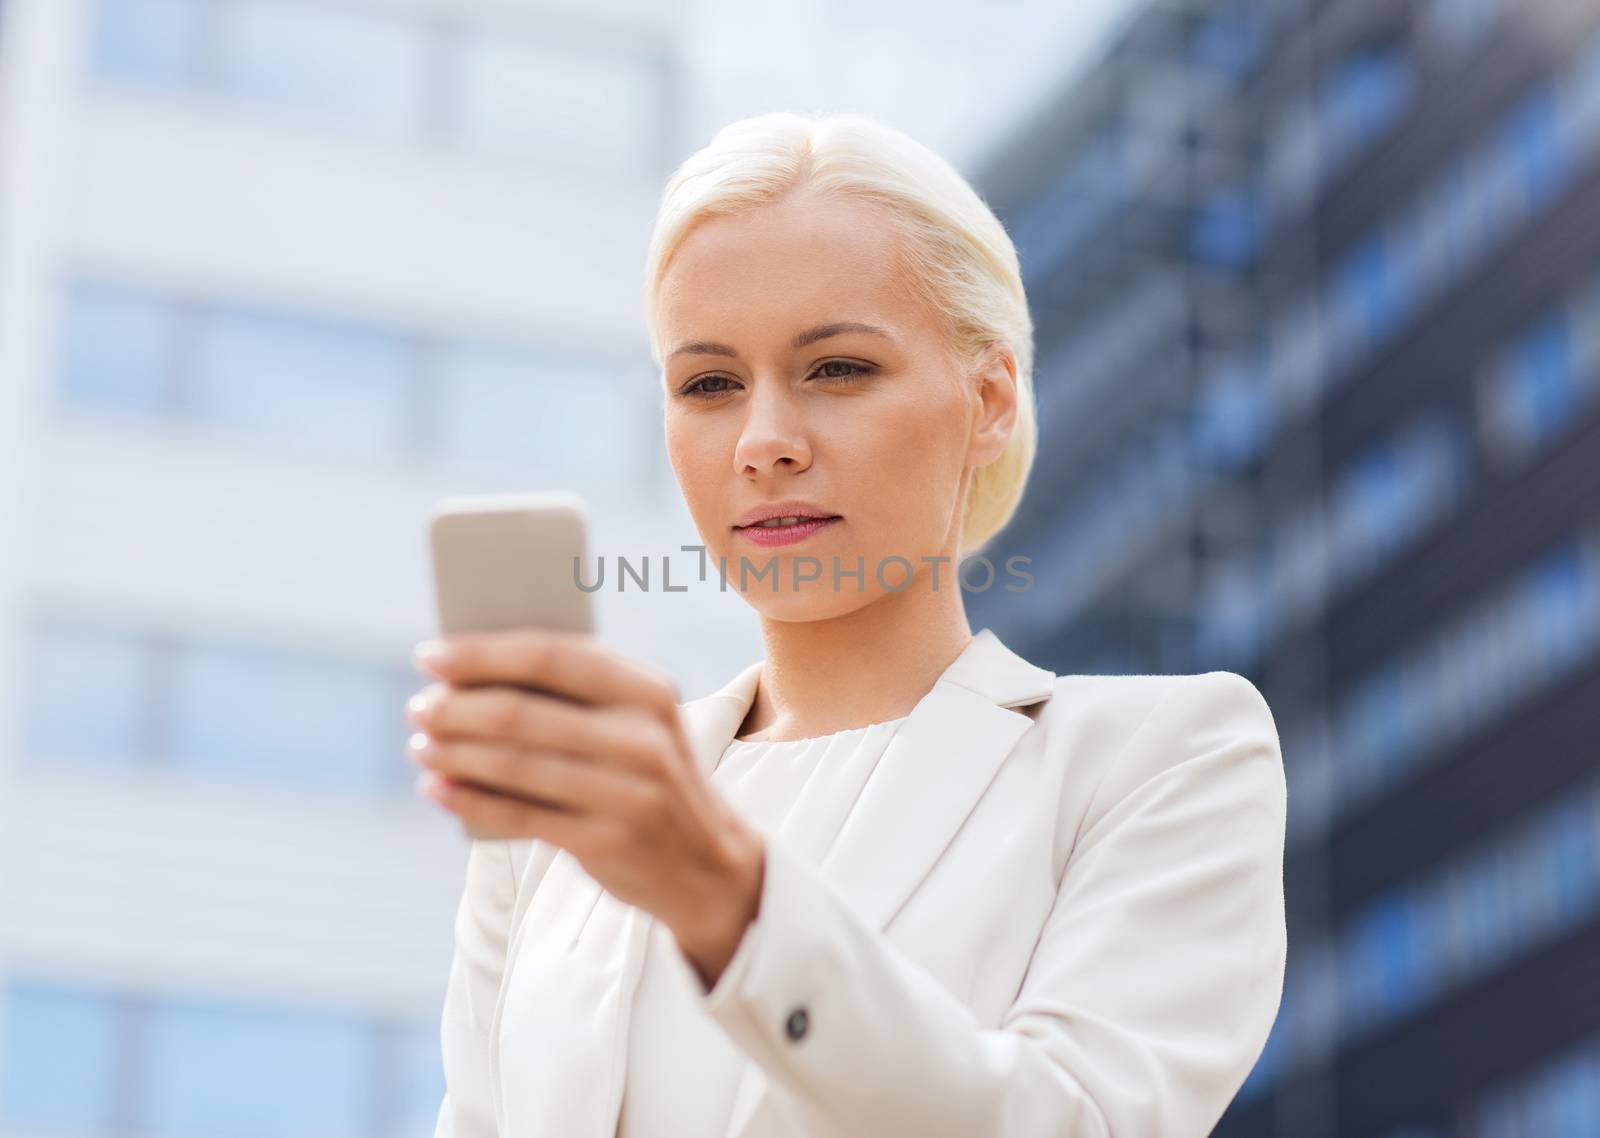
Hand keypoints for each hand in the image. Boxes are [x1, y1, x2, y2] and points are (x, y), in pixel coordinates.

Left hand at [404, 627, 763, 987]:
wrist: (709, 864)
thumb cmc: (648, 777)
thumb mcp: (637, 724)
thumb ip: (574, 697)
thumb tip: (468, 676)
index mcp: (648, 690)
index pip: (552, 656)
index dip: (482, 653)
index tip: (429, 655)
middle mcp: (642, 737)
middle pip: (523, 713)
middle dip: (458, 708)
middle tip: (418, 707)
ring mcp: (627, 792)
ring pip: (514, 765)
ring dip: (454, 753)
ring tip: (420, 745)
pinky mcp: (607, 841)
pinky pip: (519, 816)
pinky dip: (469, 800)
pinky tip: (438, 788)